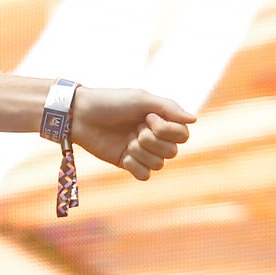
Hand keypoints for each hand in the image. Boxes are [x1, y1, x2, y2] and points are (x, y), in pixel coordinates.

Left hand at [66, 87, 195, 180]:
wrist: (80, 115)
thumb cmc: (110, 102)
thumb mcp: (141, 99)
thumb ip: (168, 108)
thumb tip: (195, 120)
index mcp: (160, 120)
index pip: (183, 135)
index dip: (168, 130)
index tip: (148, 118)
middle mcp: (153, 136)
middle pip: (172, 152)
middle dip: (153, 141)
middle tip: (135, 129)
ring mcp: (140, 150)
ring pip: (159, 165)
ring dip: (142, 152)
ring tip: (126, 139)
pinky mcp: (127, 162)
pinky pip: (144, 175)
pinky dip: (136, 166)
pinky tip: (124, 155)